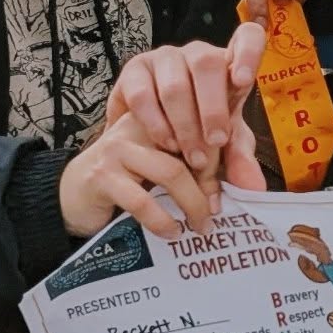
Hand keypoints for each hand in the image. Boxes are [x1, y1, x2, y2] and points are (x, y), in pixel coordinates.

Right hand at [58, 111, 257, 239]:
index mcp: (164, 102)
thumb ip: (218, 161)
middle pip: (194, 140)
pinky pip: (142, 199)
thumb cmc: (135, 174)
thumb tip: (256, 188)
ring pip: (172, 171)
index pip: (205, 113)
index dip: (224, 149)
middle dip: (211, 180)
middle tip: (217, 211)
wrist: (76, 191)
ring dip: (193, 204)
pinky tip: (171, 231)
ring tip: (200, 226)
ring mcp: (119, 143)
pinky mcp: (102, 173)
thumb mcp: (178, 159)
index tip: (231, 186)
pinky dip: (163, 221)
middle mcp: (142, 117)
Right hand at [106, 23, 266, 173]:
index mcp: (229, 66)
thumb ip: (239, 160)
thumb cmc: (194, 136)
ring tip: (190, 156)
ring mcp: (163, 58)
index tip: (242, 82)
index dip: (247, 51)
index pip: (247, 37)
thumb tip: (255, 188)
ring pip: (175, 83)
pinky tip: (164, 144)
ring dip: (185, 124)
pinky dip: (155, 123)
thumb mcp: (221, 147)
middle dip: (212, 109)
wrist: (144, 142)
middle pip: (207, 64)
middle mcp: (196, 54)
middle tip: (214, 143)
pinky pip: (142, 94)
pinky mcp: (133, 70)